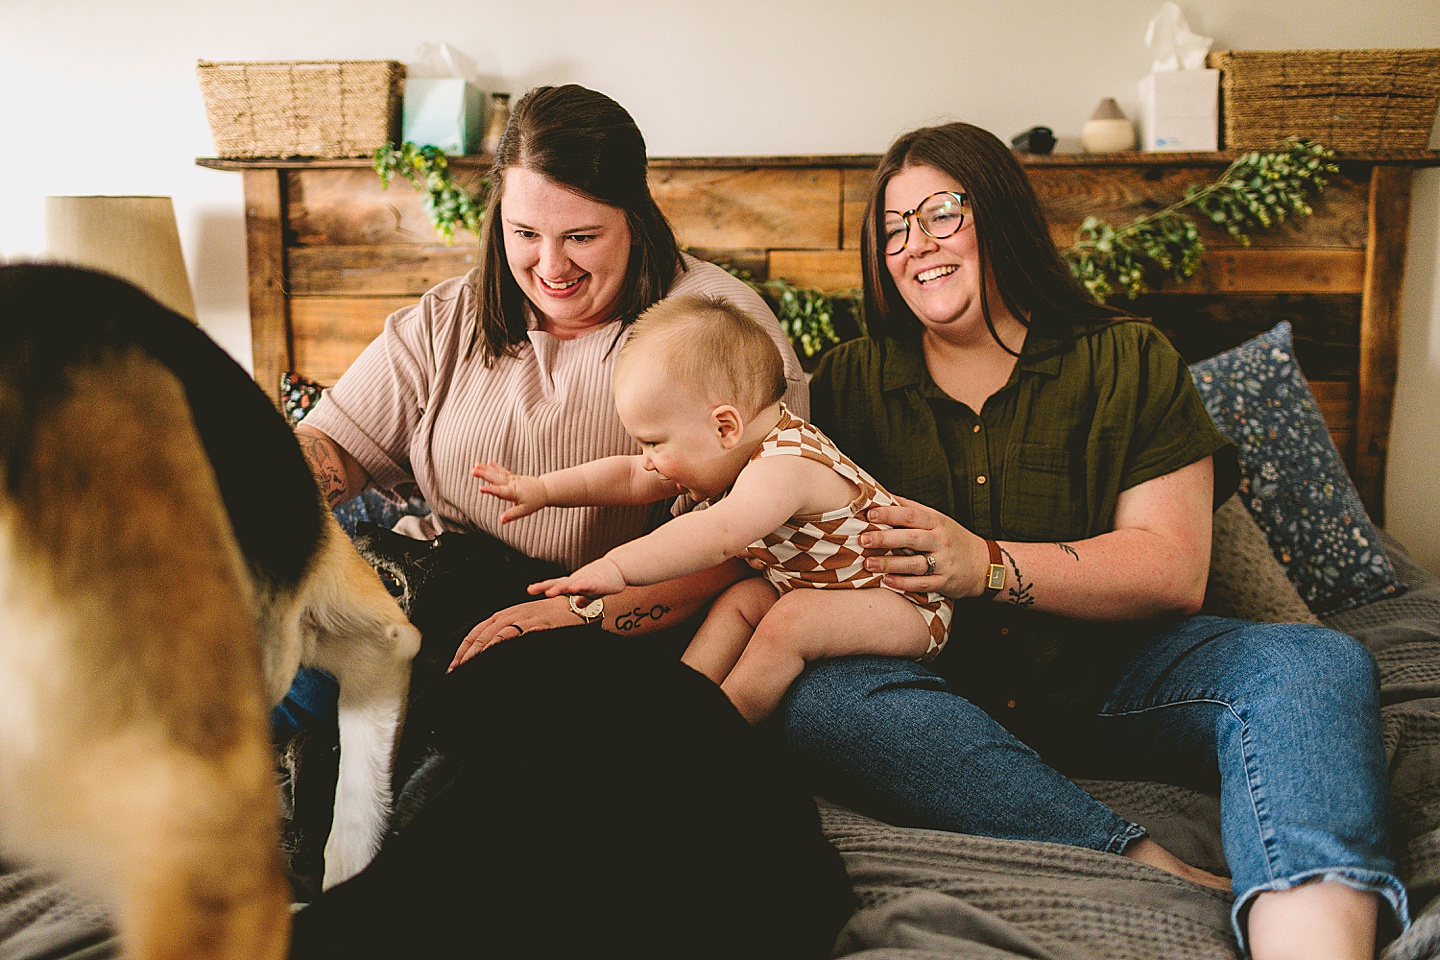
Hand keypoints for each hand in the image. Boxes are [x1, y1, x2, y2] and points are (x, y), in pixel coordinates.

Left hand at [448, 596, 575, 672]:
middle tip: (460, 673)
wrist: (570, 607)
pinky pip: (523, 637)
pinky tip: (502, 659)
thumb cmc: (544, 618)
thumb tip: (483, 653)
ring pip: (498, 636)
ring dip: (485, 653)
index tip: (453, 668)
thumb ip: (502, 634)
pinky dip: (511, 648)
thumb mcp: (519, 622)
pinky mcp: (540, 626)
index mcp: (502, 616)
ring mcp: (525, 620)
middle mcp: (510, 615)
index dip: (462, 651)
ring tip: (474, 669)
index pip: (475, 633)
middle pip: (483, 636)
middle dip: (469, 656)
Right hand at [473, 460, 547, 522]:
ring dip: (486, 469)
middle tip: (473, 471)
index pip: (500, 492)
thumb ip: (512, 515)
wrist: (545, 490)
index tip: (481, 488)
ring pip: (498, 473)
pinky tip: (489, 462)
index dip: (490, 490)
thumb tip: (501, 520)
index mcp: (514, 493)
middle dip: (484, 475)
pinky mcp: (513, 477)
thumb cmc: (535, 501)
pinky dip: (496, 467)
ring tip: (476, 465)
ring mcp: (512, 479)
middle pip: (496, 479)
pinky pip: (503, 471)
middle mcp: (512, 484)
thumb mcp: (524, 511)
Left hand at [528, 557, 626, 600]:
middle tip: (532, 589)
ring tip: (550, 592)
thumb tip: (578, 604)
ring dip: (560, 588)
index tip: (529, 589)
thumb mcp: (591, 592)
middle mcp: (577, 580)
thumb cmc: (604, 579)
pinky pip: (588, 585)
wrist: (619, 569)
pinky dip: (580, 587)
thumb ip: (583, 598)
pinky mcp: (598, 582)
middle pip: (558, 583)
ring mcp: (587, 580)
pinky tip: (574, 590)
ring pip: (571, 584)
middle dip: (546, 587)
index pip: (555, 584)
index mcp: (574, 583)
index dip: (542, 586)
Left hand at [860, 495, 991, 598]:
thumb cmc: (953, 538)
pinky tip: (887, 581)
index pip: (912, 515)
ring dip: (890, 564)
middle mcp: (941, 541)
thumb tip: (883, 496)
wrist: (984, 565)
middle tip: (863, 540)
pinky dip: (904, 584)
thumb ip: (911, 509)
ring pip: (914, 564)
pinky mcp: (945, 582)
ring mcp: (944, 563)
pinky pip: (922, 584)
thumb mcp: (938, 519)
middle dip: (885, 539)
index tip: (870, 514)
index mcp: (937, 522)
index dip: (891, 514)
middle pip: (911, 538)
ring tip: (868, 564)